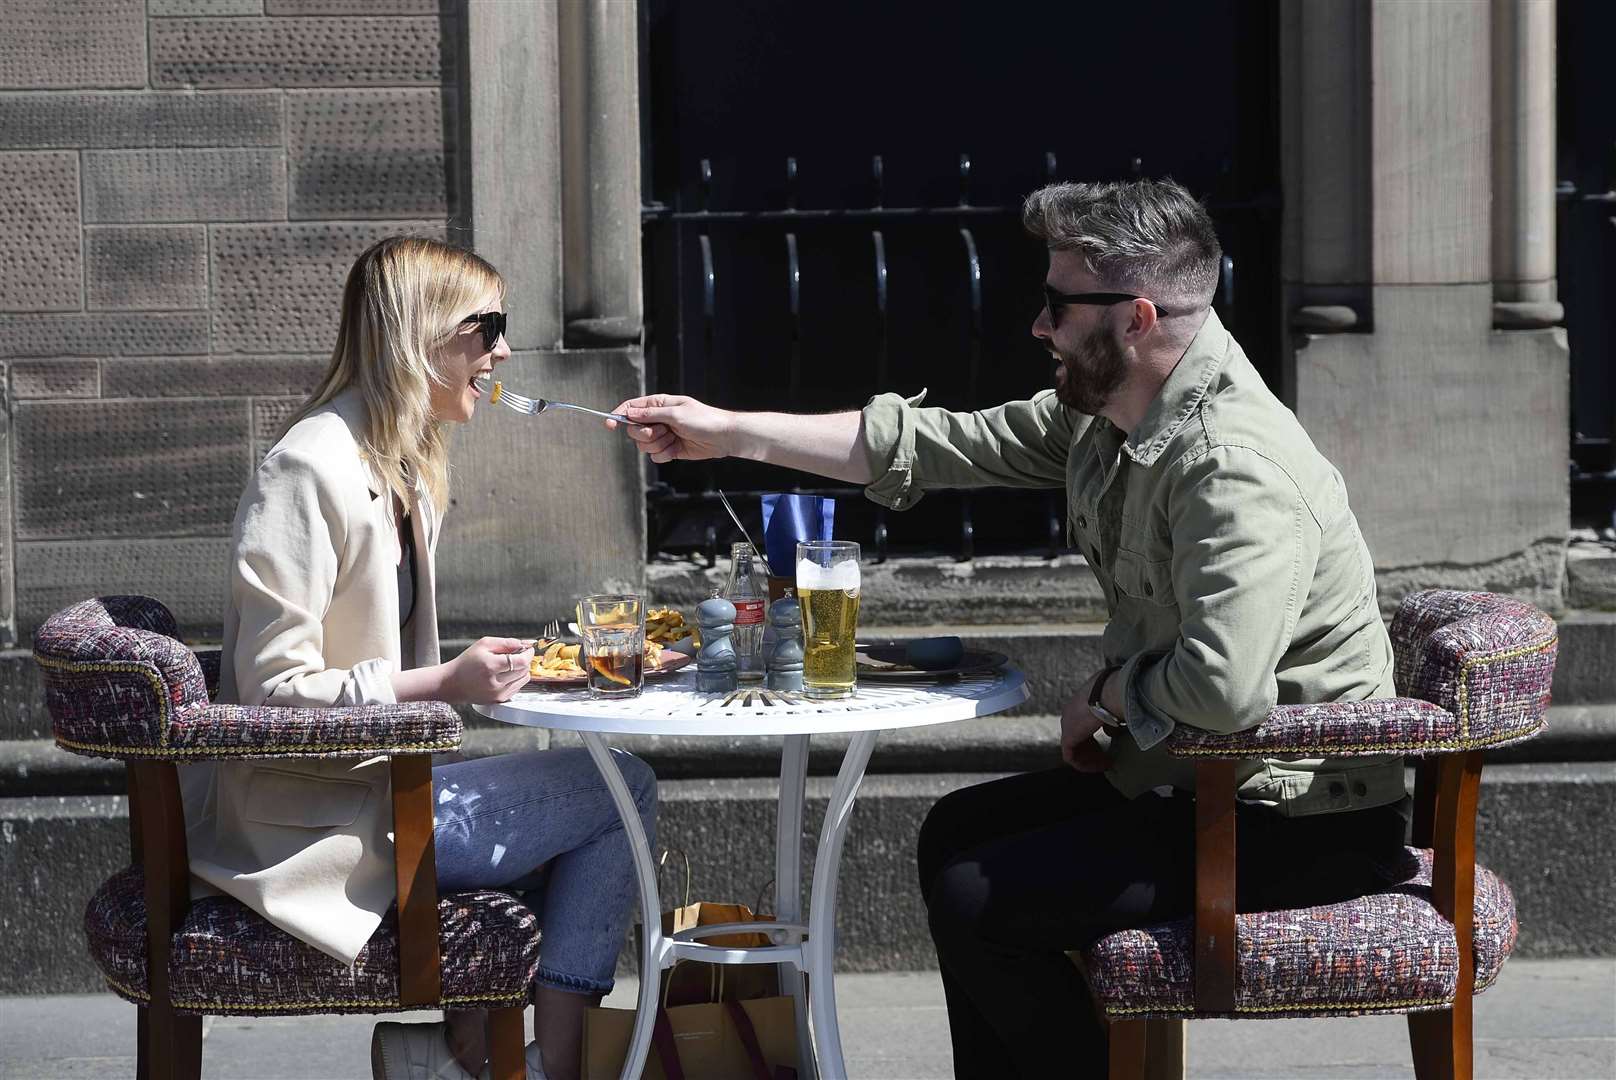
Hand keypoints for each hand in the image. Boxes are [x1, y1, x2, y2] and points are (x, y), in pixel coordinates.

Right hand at [439, 637, 532, 703]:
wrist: (452, 683)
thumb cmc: (466, 663)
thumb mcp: (483, 644)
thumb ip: (506, 642)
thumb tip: (525, 644)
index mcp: (490, 666)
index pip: (521, 661)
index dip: (528, 653)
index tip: (528, 649)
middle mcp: (495, 683)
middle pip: (524, 670)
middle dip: (524, 660)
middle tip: (516, 654)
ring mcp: (498, 694)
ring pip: (524, 679)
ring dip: (521, 670)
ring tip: (509, 665)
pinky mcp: (499, 701)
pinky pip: (518, 688)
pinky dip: (516, 679)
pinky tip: (505, 674)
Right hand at [608, 393, 734, 463]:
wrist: (722, 437)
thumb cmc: (704, 420)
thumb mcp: (676, 414)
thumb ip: (651, 414)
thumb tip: (630, 412)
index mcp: (658, 405)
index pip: (631, 407)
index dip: (618, 414)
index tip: (608, 424)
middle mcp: (657, 420)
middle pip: (634, 430)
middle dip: (645, 434)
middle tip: (660, 432)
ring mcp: (663, 435)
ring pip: (643, 445)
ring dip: (658, 445)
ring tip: (674, 439)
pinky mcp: (669, 449)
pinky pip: (655, 456)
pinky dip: (664, 454)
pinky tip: (677, 449)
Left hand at [1059, 669, 1112, 771]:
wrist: (1107, 693)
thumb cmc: (1114, 694)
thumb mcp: (1113, 707)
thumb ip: (1109, 721)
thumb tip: (1111, 733)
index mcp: (1078, 705)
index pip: (1083, 726)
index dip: (1095, 740)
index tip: (1108, 747)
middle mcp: (1069, 714)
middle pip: (1078, 738)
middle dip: (1093, 751)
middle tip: (1108, 758)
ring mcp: (1067, 726)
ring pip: (1075, 749)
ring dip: (1091, 759)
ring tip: (1107, 764)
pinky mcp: (1067, 738)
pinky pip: (1071, 757)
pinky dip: (1085, 764)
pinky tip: (1100, 766)